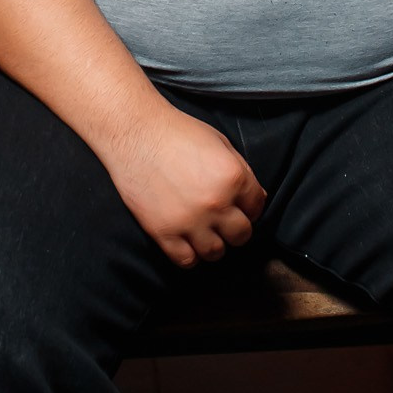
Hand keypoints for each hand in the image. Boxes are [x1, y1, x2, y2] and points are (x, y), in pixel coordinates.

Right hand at [105, 105, 266, 267]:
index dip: (250, 207)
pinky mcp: (163, 231)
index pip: (257, 207)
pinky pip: (186, 260)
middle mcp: (215, 203)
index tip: (240, 207)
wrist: (135, 132)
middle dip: (236, 228)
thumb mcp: (219, 142)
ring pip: (215, 252)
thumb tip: (255, 197)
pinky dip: (190, 255)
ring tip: (205, 233)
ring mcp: (189, 220)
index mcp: (232, 177)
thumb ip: (241, 171)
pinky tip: (187, 242)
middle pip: (241, 234)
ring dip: (214, 244)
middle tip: (224, 221)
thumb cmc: (176, 132)